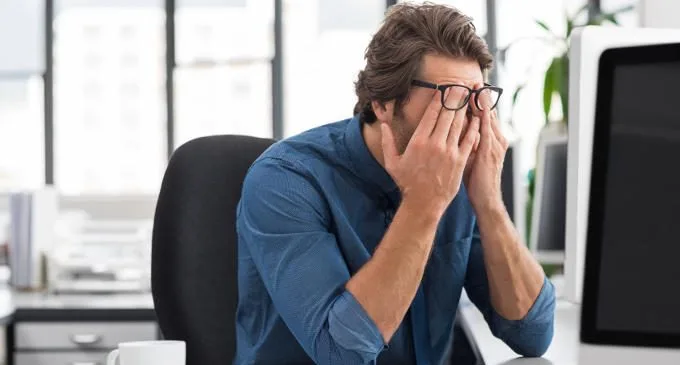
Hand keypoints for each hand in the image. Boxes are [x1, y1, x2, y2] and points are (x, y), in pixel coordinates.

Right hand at [381, 88, 479, 215]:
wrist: (424, 203)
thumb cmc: (407, 183)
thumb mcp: (392, 162)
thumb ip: (387, 142)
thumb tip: (383, 124)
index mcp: (418, 141)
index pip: (431, 113)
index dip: (439, 98)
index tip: (443, 88)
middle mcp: (435, 143)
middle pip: (447, 114)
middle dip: (454, 97)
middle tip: (460, 85)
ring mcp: (449, 152)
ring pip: (459, 124)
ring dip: (465, 108)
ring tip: (469, 96)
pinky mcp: (460, 161)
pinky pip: (469, 139)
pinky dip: (474, 127)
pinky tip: (477, 118)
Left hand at [464, 84, 508, 212]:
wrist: (486, 199)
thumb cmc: (476, 179)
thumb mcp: (471, 157)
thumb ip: (466, 141)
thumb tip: (453, 129)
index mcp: (491, 139)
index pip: (484, 115)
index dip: (477, 101)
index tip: (468, 88)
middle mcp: (496, 139)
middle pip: (487, 112)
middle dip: (480, 97)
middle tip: (472, 80)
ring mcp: (495, 144)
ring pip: (488, 118)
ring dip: (481, 102)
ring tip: (475, 87)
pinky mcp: (490, 151)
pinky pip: (485, 130)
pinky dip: (481, 118)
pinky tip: (477, 107)